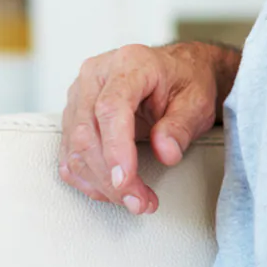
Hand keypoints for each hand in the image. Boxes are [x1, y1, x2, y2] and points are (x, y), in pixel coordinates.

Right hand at [57, 42, 229, 211]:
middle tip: (140, 202)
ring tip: (135, 200)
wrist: (177, 71)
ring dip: (101, 184)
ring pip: (75, 148)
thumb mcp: (197, 102)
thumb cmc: (186, 82)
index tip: (126, 181)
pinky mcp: (73, 115)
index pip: (110, 108)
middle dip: (111, 178)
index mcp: (128, 64)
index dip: (115, 149)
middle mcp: (96, 75)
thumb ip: (181, 127)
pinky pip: (69, 154)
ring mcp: (79, 95)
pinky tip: (111, 190)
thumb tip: (166, 152)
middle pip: (88, 133)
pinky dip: (88, 178)